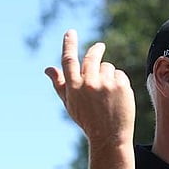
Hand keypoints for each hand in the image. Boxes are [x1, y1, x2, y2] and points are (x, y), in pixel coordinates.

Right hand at [44, 29, 134, 144]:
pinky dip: (119, 82)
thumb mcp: (70, 104)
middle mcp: (88, 83)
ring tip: (108, 94)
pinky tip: (117, 96)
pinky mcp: (121, 85)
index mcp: (73, 87)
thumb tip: (47, 69)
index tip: (70, 32)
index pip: (69, 60)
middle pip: (92, 57)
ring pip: (107, 67)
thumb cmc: (88, 120)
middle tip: (100, 46)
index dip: (68, 44)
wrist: (110, 137)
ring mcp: (106, 84)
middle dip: (96, 49)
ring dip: (108, 75)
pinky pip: (119, 74)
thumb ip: (59, 84)